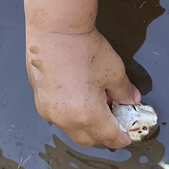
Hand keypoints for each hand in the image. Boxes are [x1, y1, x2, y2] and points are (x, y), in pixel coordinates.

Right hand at [26, 26, 140, 147]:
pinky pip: (57, 116)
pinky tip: (77, 96)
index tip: (126, 137)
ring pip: (70, 129)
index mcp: (87, 115)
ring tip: (95, 103)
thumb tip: (131, 99)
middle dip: (102, 135)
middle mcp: (65, 119)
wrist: (55, 28)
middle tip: (113, 120)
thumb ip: (124, 91)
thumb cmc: (84, 47)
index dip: (121, 138)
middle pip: (87, 139)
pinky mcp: (38, 99)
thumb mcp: (114, 70)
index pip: (108, 137)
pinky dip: (69, 113)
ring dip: (84, 124)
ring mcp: (48, 110)